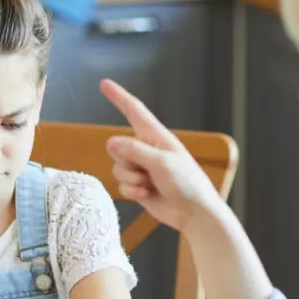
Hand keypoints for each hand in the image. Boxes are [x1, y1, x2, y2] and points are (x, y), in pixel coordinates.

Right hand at [100, 79, 224, 232]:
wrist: (194, 214)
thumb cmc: (187, 184)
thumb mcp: (161, 163)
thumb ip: (134, 151)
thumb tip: (110, 142)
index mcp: (157, 137)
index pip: (134, 111)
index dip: (119, 97)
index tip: (104, 84)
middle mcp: (147, 150)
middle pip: (117, 147)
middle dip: (125, 161)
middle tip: (146, 171)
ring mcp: (142, 168)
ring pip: (117, 168)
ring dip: (130, 180)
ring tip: (150, 185)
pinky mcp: (138, 186)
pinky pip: (121, 185)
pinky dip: (131, 191)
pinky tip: (147, 195)